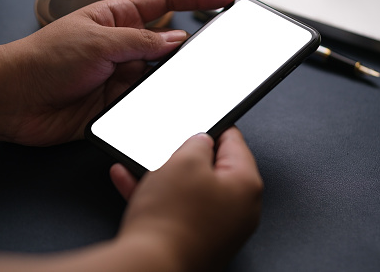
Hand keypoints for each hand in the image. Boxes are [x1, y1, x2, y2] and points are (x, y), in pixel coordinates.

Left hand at [0, 0, 233, 145]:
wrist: (16, 101)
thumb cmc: (42, 60)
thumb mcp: (97, 41)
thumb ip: (141, 41)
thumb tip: (177, 40)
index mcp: (116, 18)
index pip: (165, 1)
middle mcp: (123, 46)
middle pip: (169, 40)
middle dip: (191, 43)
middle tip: (215, 45)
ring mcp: (122, 74)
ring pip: (162, 73)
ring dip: (172, 76)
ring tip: (184, 78)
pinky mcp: (119, 101)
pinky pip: (148, 99)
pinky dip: (158, 100)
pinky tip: (160, 100)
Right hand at [110, 127, 262, 270]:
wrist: (150, 268)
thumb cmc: (172, 219)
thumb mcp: (184, 160)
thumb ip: (197, 142)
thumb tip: (201, 142)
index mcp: (247, 185)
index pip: (235, 142)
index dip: (213, 126)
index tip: (200, 122)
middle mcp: (239, 209)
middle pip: (213, 168)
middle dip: (186, 155)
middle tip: (169, 146)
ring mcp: (219, 228)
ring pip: (191, 189)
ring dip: (166, 175)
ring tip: (142, 163)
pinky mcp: (197, 241)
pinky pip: (179, 209)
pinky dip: (159, 196)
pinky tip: (132, 183)